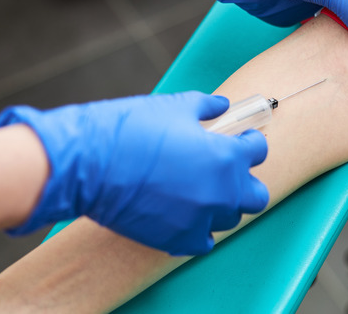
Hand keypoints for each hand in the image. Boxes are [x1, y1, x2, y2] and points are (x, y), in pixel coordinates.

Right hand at [0, 92, 268, 255]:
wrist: (88, 164)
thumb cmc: (130, 130)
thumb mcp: (174, 107)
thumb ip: (206, 107)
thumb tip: (222, 106)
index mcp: (225, 156)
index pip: (258, 151)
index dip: (249, 142)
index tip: (240, 139)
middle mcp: (221, 191)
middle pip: (255, 196)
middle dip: (245, 182)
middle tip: (226, 170)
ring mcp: (201, 219)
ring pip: (230, 218)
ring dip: (221, 204)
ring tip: (199, 190)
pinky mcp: (178, 239)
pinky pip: (204, 241)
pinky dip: (199, 229)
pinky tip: (186, 214)